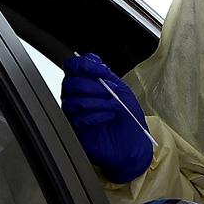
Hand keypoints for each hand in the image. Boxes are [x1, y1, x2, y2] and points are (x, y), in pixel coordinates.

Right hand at [59, 53, 152, 182]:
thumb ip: (105, 74)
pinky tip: (108, 117)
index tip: (103, 71)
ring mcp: (74, 114)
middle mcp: (77, 97)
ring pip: (72, 101)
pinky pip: (77, 118)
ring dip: (97, 102)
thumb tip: (92, 60)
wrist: (134, 143)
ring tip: (114, 106)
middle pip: (70, 83)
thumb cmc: (128, 117)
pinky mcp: (75, 130)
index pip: (73, 66)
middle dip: (93, 86)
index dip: (85, 66)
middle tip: (111, 92)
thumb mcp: (121, 89)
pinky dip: (96, 115)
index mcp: (86, 83)